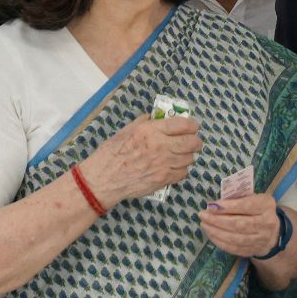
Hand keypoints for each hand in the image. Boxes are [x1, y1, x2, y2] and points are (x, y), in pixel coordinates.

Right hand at [78, 115, 201, 206]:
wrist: (102, 180)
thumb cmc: (111, 154)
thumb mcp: (126, 131)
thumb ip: (146, 122)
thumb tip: (159, 117)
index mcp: (151, 130)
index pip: (185, 125)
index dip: (192, 125)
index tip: (192, 127)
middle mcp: (161, 146)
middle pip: (193, 142)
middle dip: (194, 141)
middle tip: (190, 141)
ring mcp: (164, 164)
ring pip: (190, 158)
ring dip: (187, 156)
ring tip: (179, 155)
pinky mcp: (163, 179)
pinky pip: (183, 173)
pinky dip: (181, 169)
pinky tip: (172, 167)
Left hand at [199, 193, 281, 257]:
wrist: (273, 231)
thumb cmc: (258, 210)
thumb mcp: (253, 198)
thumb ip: (238, 199)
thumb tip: (215, 205)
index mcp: (266, 205)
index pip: (246, 206)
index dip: (228, 207)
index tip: (211, 205)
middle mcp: (267, 223)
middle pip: (239, 224)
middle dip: (218, 220)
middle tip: (203, 215)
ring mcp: (261, 239)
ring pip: (235, 238)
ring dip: (216, 232)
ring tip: (204, 225)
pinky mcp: (253, 250)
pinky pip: (234, 248)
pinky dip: (220, 242)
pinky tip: (211, 234)